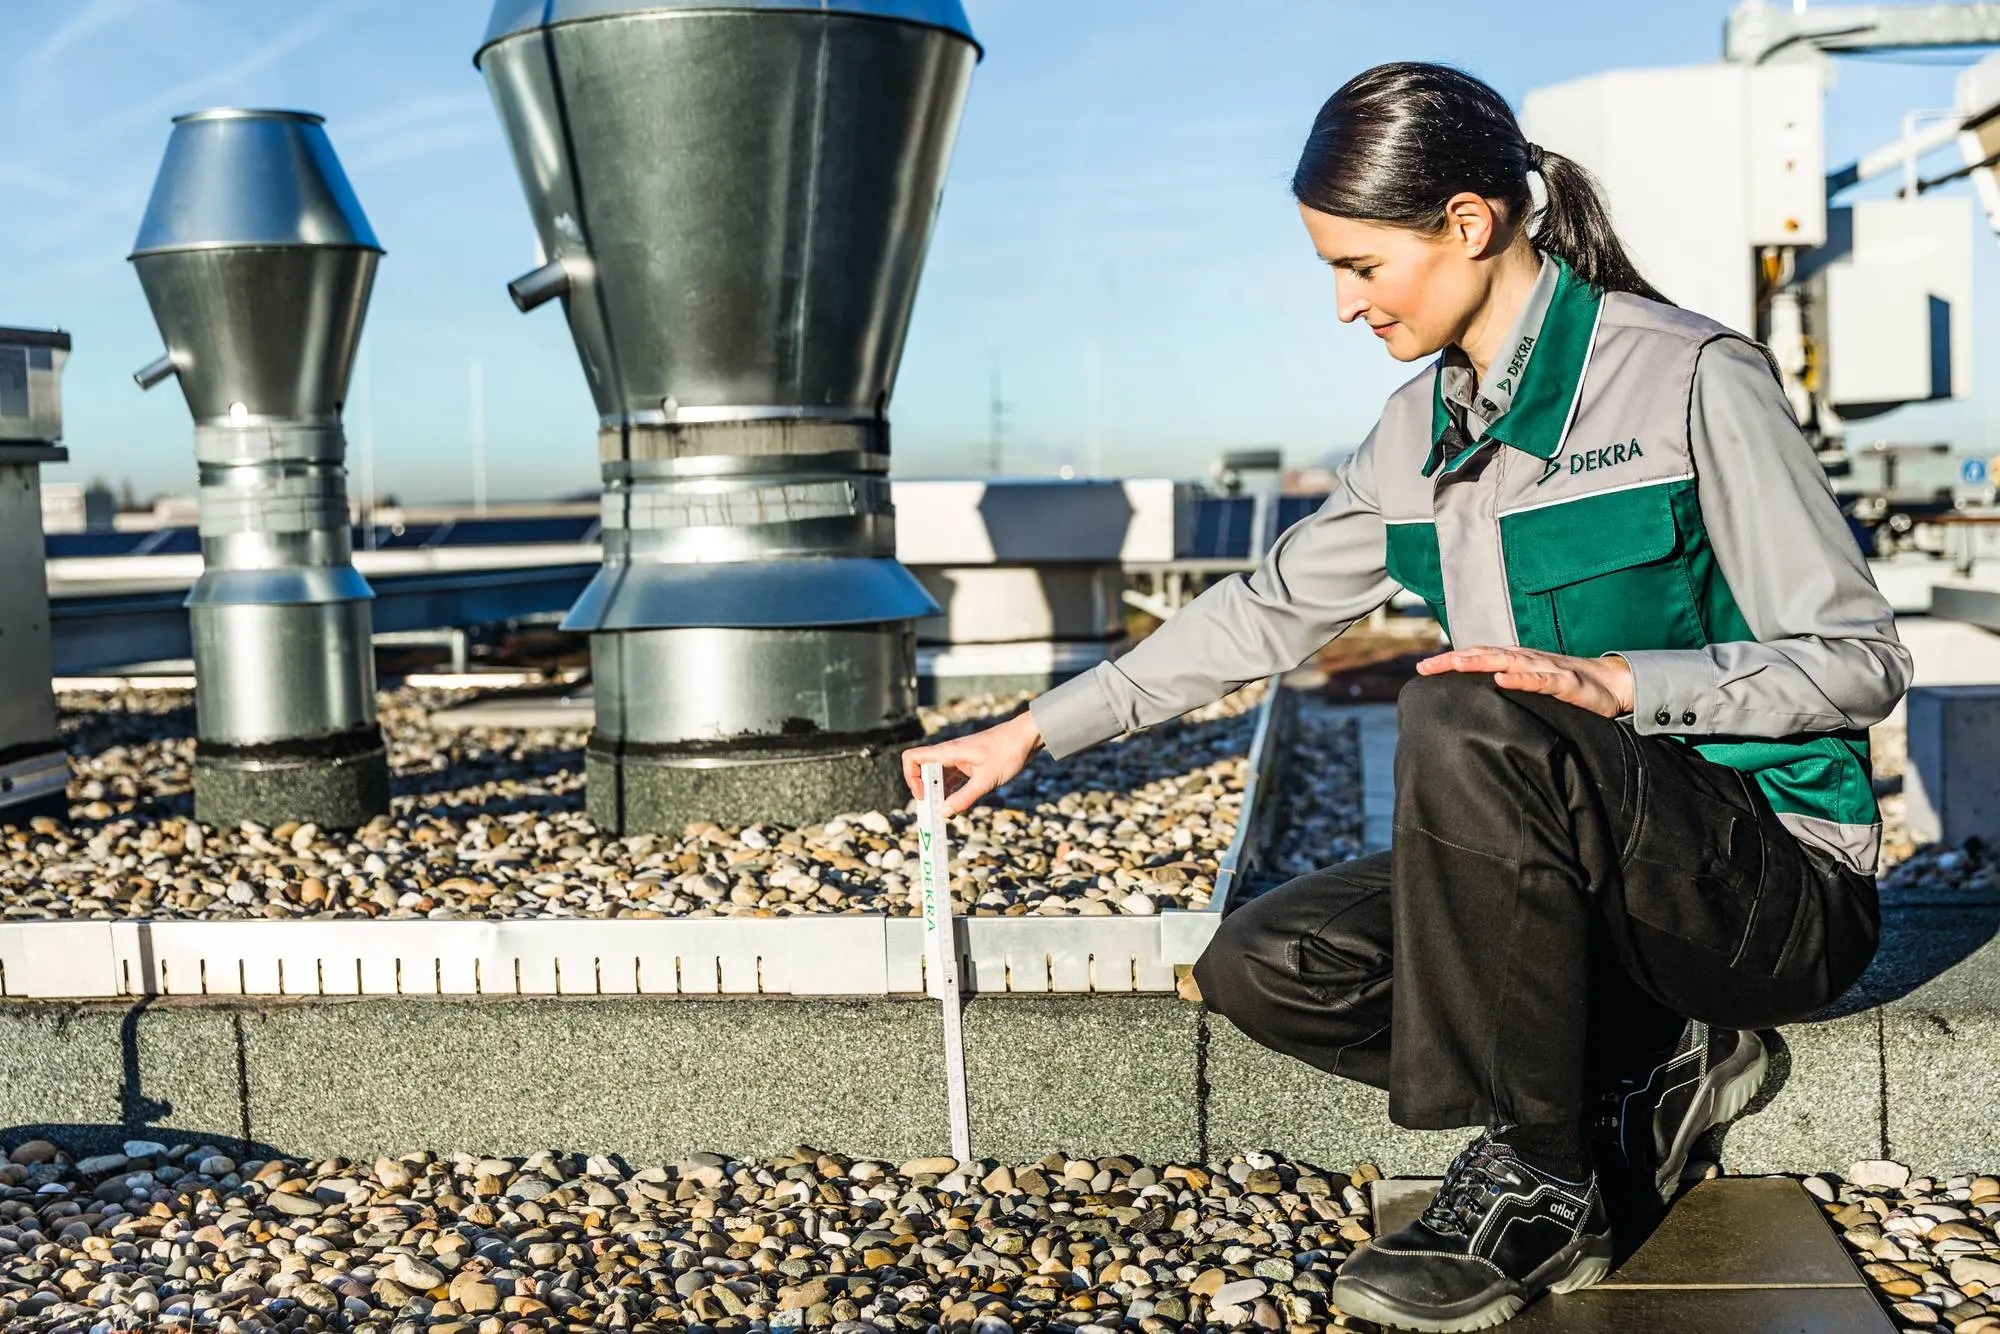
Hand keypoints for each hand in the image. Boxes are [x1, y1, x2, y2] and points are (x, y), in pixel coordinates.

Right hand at [900, 710, 1043, 816]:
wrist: (1028, 737)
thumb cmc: (1008, 752)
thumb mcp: (986, 780)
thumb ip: (964, 797)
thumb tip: (943, 812)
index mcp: (948, 752)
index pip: (912, 759)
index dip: (911, 778)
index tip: (924, 796)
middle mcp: (949, 755)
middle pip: (924, 773)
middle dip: (926, 794)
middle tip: (934, 814)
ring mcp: (959, 760)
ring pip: (939, 779)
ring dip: (939, 796)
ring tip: (947, 815)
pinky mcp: (969, 766)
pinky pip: (953, 780)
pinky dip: (952, 794)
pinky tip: (958, 807)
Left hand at [1415, 645, 1634, 718]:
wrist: (1611, 685)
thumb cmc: (1568, 687)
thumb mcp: (1532, 687)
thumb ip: (1508, 690)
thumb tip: (1476, 702)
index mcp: (1517, 661)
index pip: (1478, 656)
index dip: (1450, 660)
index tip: (1421, 670)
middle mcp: (1527, 659)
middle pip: (1485, 654)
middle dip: (1454, 660)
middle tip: (1425, 667)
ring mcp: (1546, 668)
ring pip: (1508, 661)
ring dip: (1481, 661)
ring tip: (1456, 664)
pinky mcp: (1566, 681)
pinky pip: (1541, 679)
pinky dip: (1521, 678)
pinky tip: (1502, 679)